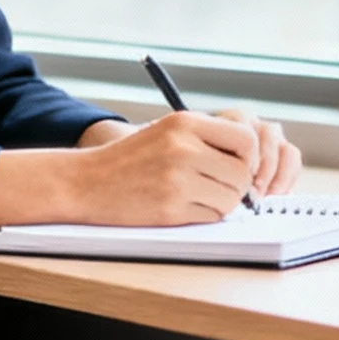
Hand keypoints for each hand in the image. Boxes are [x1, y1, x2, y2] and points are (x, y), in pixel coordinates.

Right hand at [69, 110, 300, 226]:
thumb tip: (253, 162)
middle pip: (241, 173)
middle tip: (216, 187)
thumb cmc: (129, 159)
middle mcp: (183, 148)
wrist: (85, 182)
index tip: (238, 166)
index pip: (246, 138)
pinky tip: (182, 208)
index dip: (249, 157)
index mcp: (185, 122)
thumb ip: (207, 138)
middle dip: (236, 186)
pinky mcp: (170, 208)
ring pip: (231, 199)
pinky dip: (204, 216)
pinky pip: (211, 217)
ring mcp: (177, 180)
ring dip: (221, 203)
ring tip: (196, 197)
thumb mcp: (167, 132)